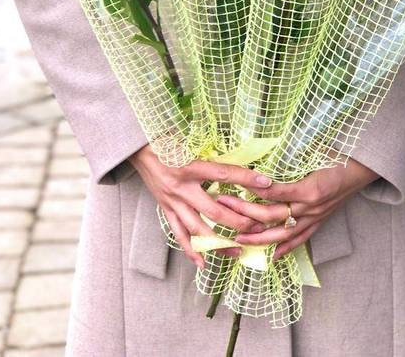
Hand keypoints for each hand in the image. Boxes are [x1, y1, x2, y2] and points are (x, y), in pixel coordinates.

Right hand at [130, 144, 272, 267]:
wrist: (138, 149)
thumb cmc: (167, 141)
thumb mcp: (190, 142)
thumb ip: (213, 153)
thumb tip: (240, 157)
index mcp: (190, 166)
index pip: (223, 174)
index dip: (246, 179)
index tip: (266, 183)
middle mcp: (182, 187)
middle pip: (214, 211)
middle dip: (238, 222)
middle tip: (258, 227)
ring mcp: (173, 202)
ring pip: (198, 230)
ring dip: (220, 243)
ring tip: (239, 251)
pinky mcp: (166, 210)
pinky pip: (179, 234)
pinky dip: (191, 250)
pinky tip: (204, 263)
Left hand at [217, 159, 377, 260]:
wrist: (363, 168)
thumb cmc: (338, 155)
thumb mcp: (315, 150)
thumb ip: (290, 154)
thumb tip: (265, 151)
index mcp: (309, 188)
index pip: (273, 192)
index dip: (252, 189)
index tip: (232, 184)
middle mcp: (311, 207)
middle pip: (272, 214)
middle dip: (246, 212)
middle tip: (224, 207)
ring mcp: (315, 217)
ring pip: (283, 233)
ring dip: (259, 237)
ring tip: (238, 239)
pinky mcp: (320, 222)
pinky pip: (301, 239)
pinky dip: (286, 248)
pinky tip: (271, 256)